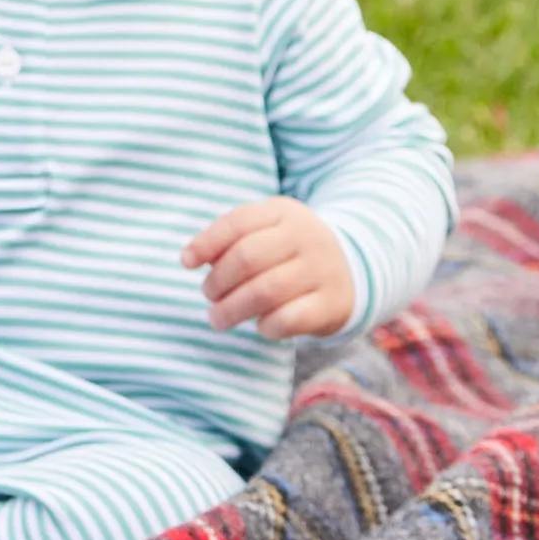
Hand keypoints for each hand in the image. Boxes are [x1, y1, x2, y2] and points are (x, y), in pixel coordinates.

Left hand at [188, 198, 357, 341]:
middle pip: (248, 258)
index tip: (186, 262)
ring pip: (265, 291)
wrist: (352, 270)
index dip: (206, 243)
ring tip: (218, 318)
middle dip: (218, 281)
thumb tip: (189, 258)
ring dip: (232, 309)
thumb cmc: (289, 252)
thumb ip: (230, 239)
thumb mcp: (266, 231)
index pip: (238, 222)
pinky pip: (288, 319)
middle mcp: (306, 237)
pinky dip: (265, 326)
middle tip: (209, 295)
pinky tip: (260, 324)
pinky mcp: (331, 304)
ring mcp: (322, 270)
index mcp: (284, 212)